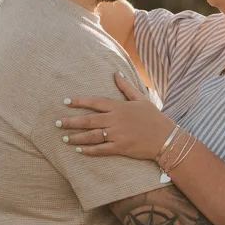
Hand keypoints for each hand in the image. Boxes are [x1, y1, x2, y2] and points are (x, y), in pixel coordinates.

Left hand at [58, 74, 174, 158]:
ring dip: (76, 137)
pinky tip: (79, 151)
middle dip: (71, 122)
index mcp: (119, 107)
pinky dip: (89, 151)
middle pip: (88, 120)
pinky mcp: (121, 148)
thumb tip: (116, 73)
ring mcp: (118, 135)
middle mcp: (116, 120)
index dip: (79, 101)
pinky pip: (101, 150)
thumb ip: (126, 87)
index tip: (65, 102)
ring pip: (92, 136)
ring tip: (64, 138)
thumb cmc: (154, 118)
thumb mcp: (142, 99)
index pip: (95, 102)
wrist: (167, 138)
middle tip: (57, 123)